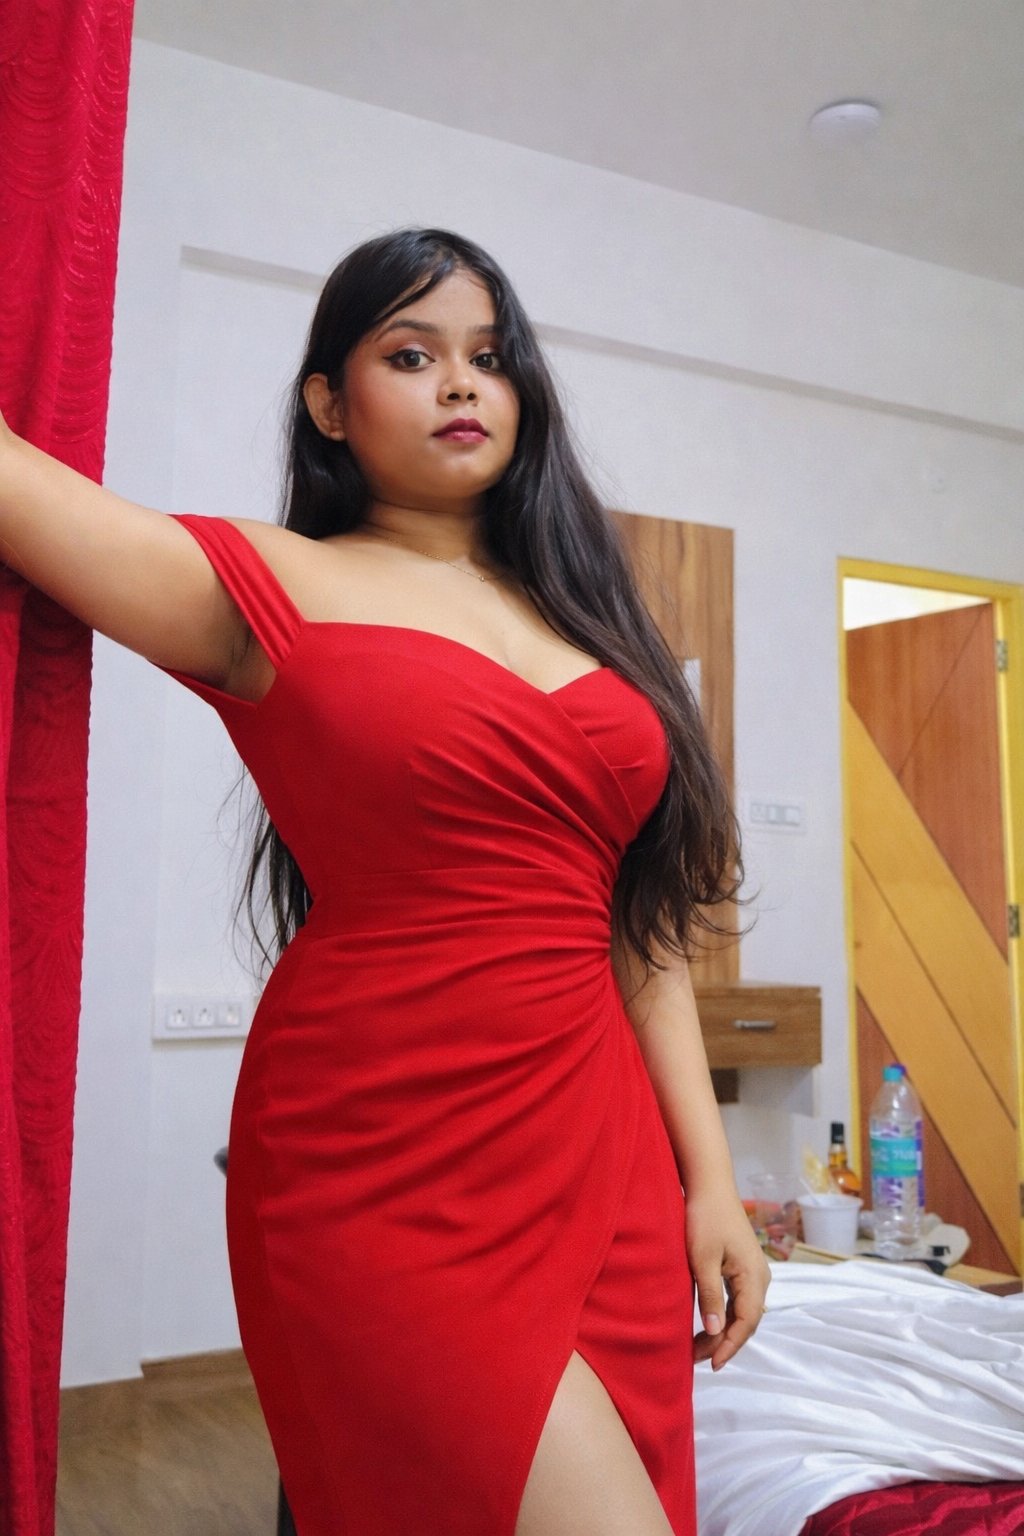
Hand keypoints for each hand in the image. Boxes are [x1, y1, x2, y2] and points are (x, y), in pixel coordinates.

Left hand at [686, 1186, 770, 1370]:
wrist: (710, 1185)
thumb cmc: (704, 1218)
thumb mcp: (702, 1259)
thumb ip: (710, 1296)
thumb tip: (716, 1332)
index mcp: (754, 1276)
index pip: (746, 1322)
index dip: (729, 1346)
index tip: (710, 1364)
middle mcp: (760, 1276)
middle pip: (747, 1320)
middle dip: (725, 1342)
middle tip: (697, 1358)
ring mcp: (753, 1270)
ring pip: (743, 1311)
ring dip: (724, 1329)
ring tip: (699, 1346)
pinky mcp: (743, 1265)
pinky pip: (739, 1299)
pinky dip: (725, 1314)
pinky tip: (708, 1321)